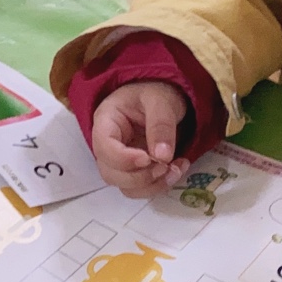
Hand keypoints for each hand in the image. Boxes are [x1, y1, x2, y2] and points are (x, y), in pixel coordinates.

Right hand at [90, 81, 190, 198]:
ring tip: (177, 169)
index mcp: (106, 121)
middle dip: (140, 176)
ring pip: (125, 186)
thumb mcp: (160, 101)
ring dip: (151, 185)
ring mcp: (119, 161)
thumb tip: (163, 157)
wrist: (163, 98)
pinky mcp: (133, 171)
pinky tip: (176, 170)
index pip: (104, 146)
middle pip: (111, 173)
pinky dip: (158, 186)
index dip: (123, 158)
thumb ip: (160, 125)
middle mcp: (107, 145)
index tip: (148, 159)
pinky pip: (140, 188)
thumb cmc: (156, 93)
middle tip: (166, 165)